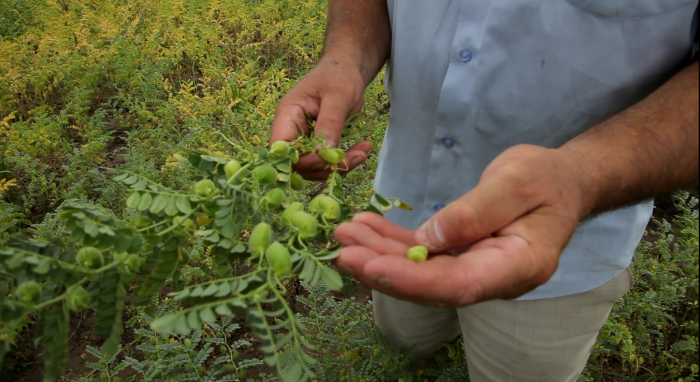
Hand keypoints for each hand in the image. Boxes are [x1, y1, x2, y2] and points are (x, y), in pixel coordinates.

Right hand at [270, 57, 371, 179]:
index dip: (299, 160)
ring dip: (337, 166)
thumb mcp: (338, 96)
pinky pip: (325, 161)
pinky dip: (343, 161)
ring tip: (362, 154)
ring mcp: (304, 138)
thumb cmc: (338, 75)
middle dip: (325, 165)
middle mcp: (292, 129)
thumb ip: (329, 123)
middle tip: (355, 158)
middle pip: (297, 163)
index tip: (326, 158)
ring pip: (313, 166)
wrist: (347, 69)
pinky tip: (362, 150)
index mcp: (288, 114)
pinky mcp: (317, 143)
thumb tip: (322, 152)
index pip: (281, 148)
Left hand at [333, 145, 590, 306]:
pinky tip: (364, 227)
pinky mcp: (460, 255)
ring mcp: (476, 269)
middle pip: (433, 284)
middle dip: (383, 269)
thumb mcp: (517, 182)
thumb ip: (475, 212)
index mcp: (520, 265)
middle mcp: (494, 277)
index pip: (460, 283)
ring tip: (344, 235)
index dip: (413, 280)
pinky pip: (422, 252)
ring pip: (421, 269)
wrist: (561, 181)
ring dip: (379, 254)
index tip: (372, 267)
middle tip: (343, 252)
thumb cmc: (547, 178)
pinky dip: (391, 241)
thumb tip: (431, 239)